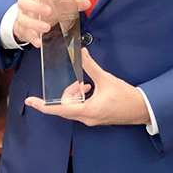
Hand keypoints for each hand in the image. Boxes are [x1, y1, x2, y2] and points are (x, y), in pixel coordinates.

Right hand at [13, 0, 89, 47]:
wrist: (33, 19)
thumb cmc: (46, 5)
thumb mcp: (57, 2)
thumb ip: (71, 1)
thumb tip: (86, 2)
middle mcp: (25, 4)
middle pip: (24, 3)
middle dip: (36, 7)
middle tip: (49, 11)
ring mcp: (23, 17)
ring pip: (24, 19)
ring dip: (35, 24)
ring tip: (47, 28)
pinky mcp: (24, 30)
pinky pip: (26, 34)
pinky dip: (33, 38)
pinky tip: (39, 42)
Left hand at [25, 48, 150, 125]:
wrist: (141, 109)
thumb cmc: (125, 97)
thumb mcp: (106, 79)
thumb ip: (91, 66)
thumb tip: (81, 53)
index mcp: (87, 111)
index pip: (59, 109)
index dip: (43, 106)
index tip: (31, 102)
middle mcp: (86, 118)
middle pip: (65, 107)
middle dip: (67, 92)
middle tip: (79, 82)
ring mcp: (91, 120)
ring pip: (73, 107)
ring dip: (75, 94)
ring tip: (86, 84)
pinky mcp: (96, 118)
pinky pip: (81, 108)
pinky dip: (81, 97)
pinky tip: (90, 88)